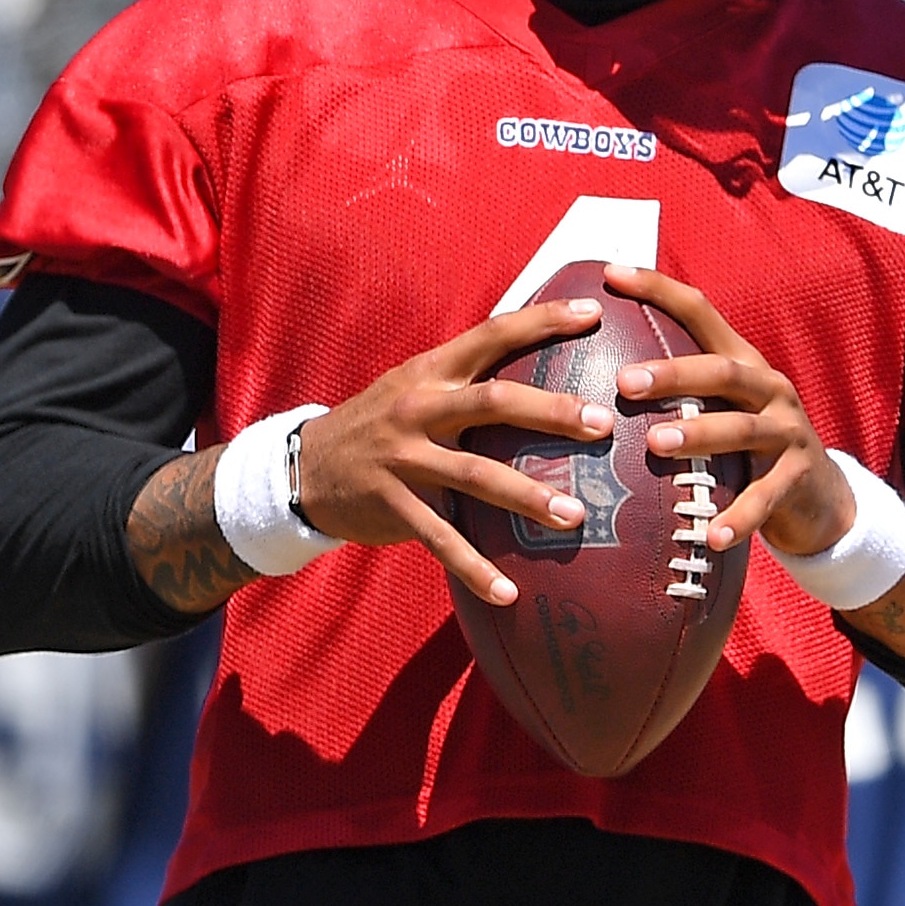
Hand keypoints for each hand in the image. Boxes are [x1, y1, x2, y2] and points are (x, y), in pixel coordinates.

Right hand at [293, 294, 629, 609]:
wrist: (302, 468)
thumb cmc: (381, 424)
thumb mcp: (415, 385)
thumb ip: (468, 377)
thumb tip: (543, 360)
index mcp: (431, 371)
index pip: (492, 334)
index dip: (543, 320)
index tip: (593, 313)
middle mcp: (419, 409)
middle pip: (493, 402)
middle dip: (550, 412)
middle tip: (602, 425)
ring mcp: (404, 458)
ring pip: (475, 475)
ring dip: (527, 497)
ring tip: (574, 516)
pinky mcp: (392, 505)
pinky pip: (441, 539)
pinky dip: (475, 568)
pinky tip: (509, 593)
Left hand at [603, 267, 853, 556]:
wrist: (821, 500)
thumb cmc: (749, 450)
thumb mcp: (722, 411)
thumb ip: (679, 392)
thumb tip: (592, 375)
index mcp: (743, 363)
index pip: (700, 312)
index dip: (658, 289)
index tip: (611, 274)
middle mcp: (769, 387)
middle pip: (721, 370)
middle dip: (673, 373)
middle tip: (624, 382)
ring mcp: (788, 431)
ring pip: (742, 428)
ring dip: (699, 435)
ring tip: (656, 445)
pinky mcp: (800, 476)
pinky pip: (765, 497)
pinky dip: (738, 516)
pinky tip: (710, 534)